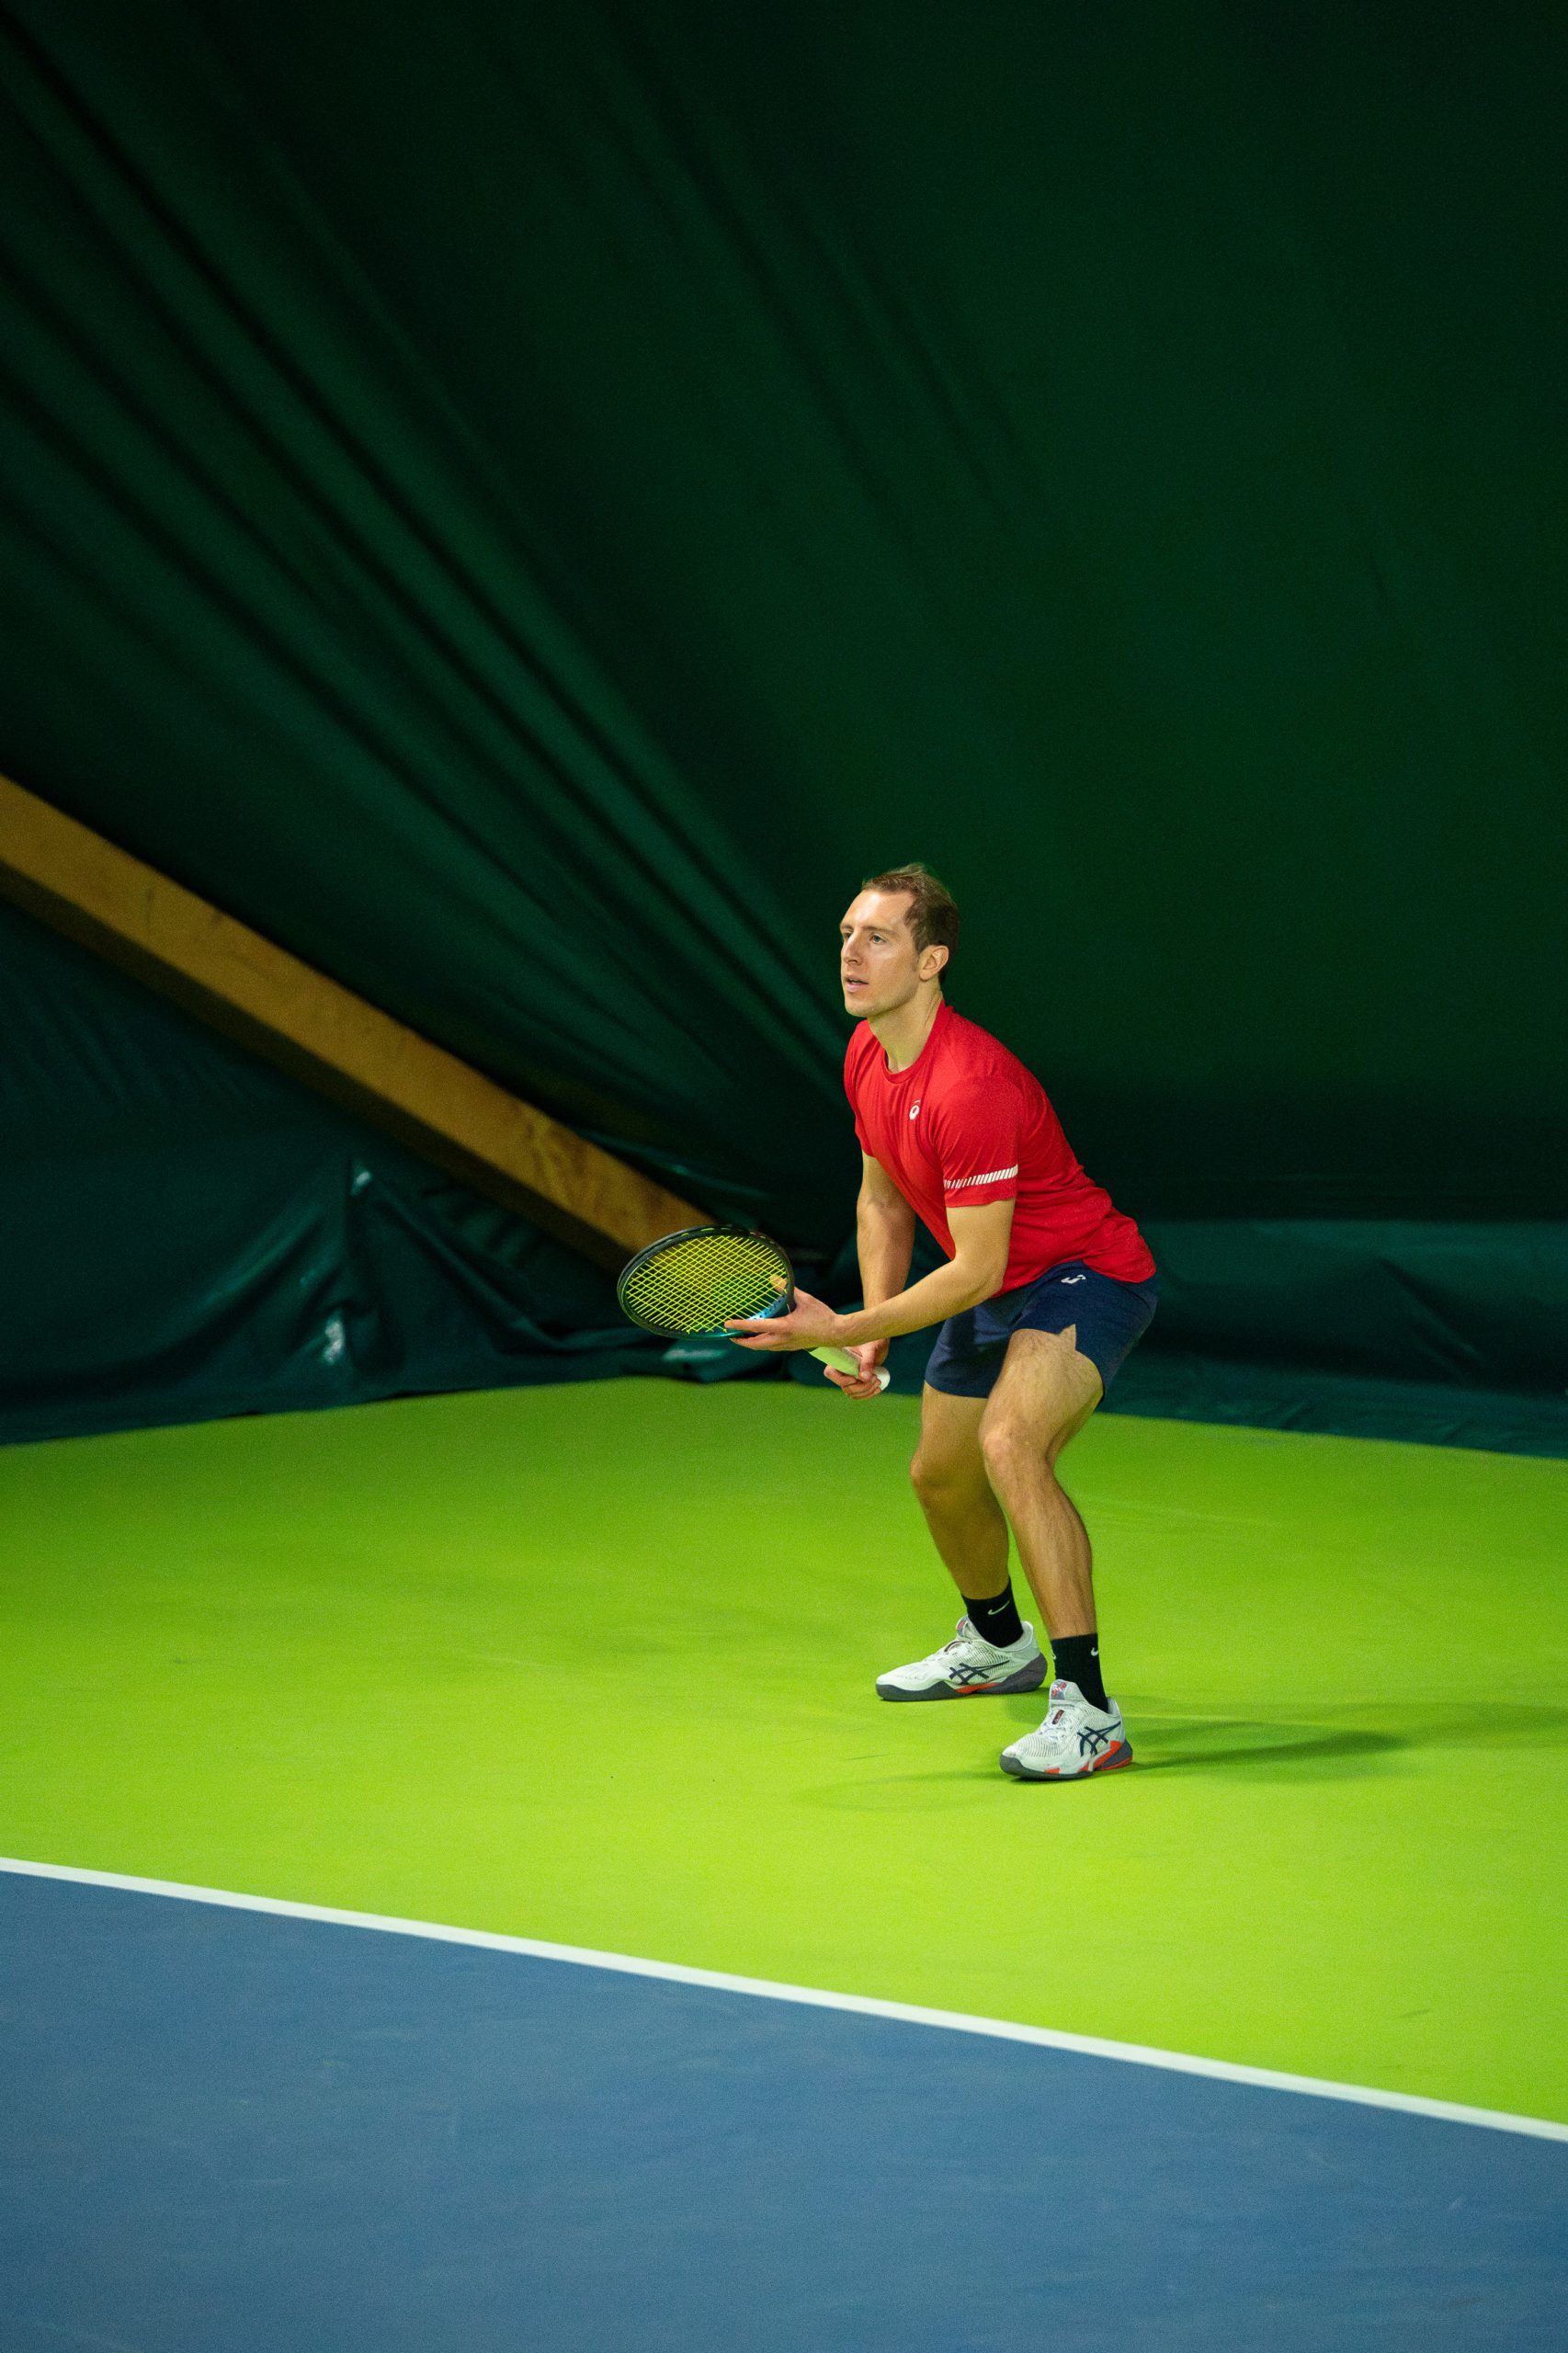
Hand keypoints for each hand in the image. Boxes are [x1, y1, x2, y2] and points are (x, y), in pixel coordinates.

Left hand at [725, 1284, 841, 1352]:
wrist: (837, 1334)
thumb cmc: (822, 1316)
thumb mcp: (804, 1299)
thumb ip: (787, 1289)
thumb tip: (774, 1278)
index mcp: (785, 1327)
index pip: (757, 1327)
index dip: (740, 1326)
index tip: (728, 1324)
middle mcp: (783, 1340)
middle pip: (756, 1344)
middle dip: (741, 1341)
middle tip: (730, 1335)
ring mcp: (787, 1346)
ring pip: (763, 1347)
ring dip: (751, 1343)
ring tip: (741, 1337)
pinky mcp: (791, 1348)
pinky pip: (771, 1347)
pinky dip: (761, 1344)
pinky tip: (760, 1337)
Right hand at [823, 1339, 888, 1399]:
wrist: (879, 1344)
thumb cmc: (873, 1342)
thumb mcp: (871, 1350)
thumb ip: (867, 1362)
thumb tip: (864, 1378)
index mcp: (840, 1358)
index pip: (830, 1373)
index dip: (842, 1380)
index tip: (856, 1378)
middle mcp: (842, 1369)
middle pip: (845, 1387)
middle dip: (861, 1387)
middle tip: (875, 1378)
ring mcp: (849, 1377)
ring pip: (853, 1393)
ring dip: (867, 1391)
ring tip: (878, 1380)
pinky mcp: (857, 1382)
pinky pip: (859, 1394)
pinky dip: (869, 1394)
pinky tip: (878, 1388)